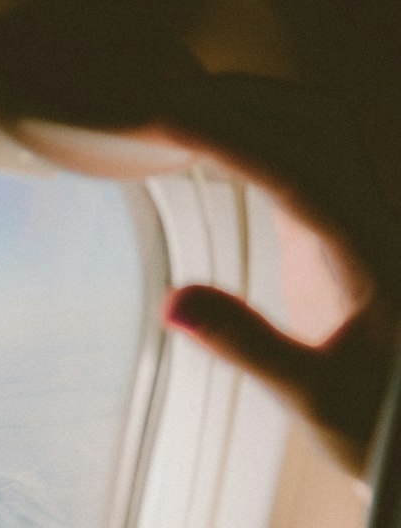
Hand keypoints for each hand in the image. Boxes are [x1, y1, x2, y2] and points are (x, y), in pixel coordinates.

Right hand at [152, 74, 400, 475]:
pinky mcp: (340, 236)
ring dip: (245, 110)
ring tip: (169, 115)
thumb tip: (172, 303)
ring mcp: (359, 223)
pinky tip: (202, 150)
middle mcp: (372, 221)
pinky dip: (249, 141)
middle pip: (309, 123)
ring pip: (310, 131)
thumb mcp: (312, 399)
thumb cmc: (376, 425)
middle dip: (233, 102)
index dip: (227, 135)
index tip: (163, 118)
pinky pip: (298, 162)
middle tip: (152, 105)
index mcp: (371, 253)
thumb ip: (247, 345)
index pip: (295, 168)